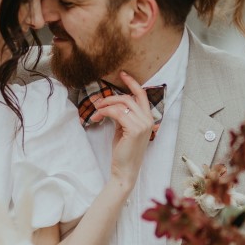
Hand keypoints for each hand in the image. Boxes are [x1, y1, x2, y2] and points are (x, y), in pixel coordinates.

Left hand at [89, 71, 153, 186]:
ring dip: (105, 105)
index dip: (132, 83)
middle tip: (98, 102)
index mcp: (147, 118)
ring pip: (122, 103)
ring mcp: (143, 124)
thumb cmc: (123, 151)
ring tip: (96, 112)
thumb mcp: (123, 129)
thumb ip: (123, 115)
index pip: (142, 95)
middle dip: (111, 97)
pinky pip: (116, 112)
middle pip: (129, 97)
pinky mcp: (135, 129)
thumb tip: (112, 103)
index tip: (122, 74)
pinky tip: (97, 117)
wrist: (124, 170)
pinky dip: (104, 112)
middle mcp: (148, 119)